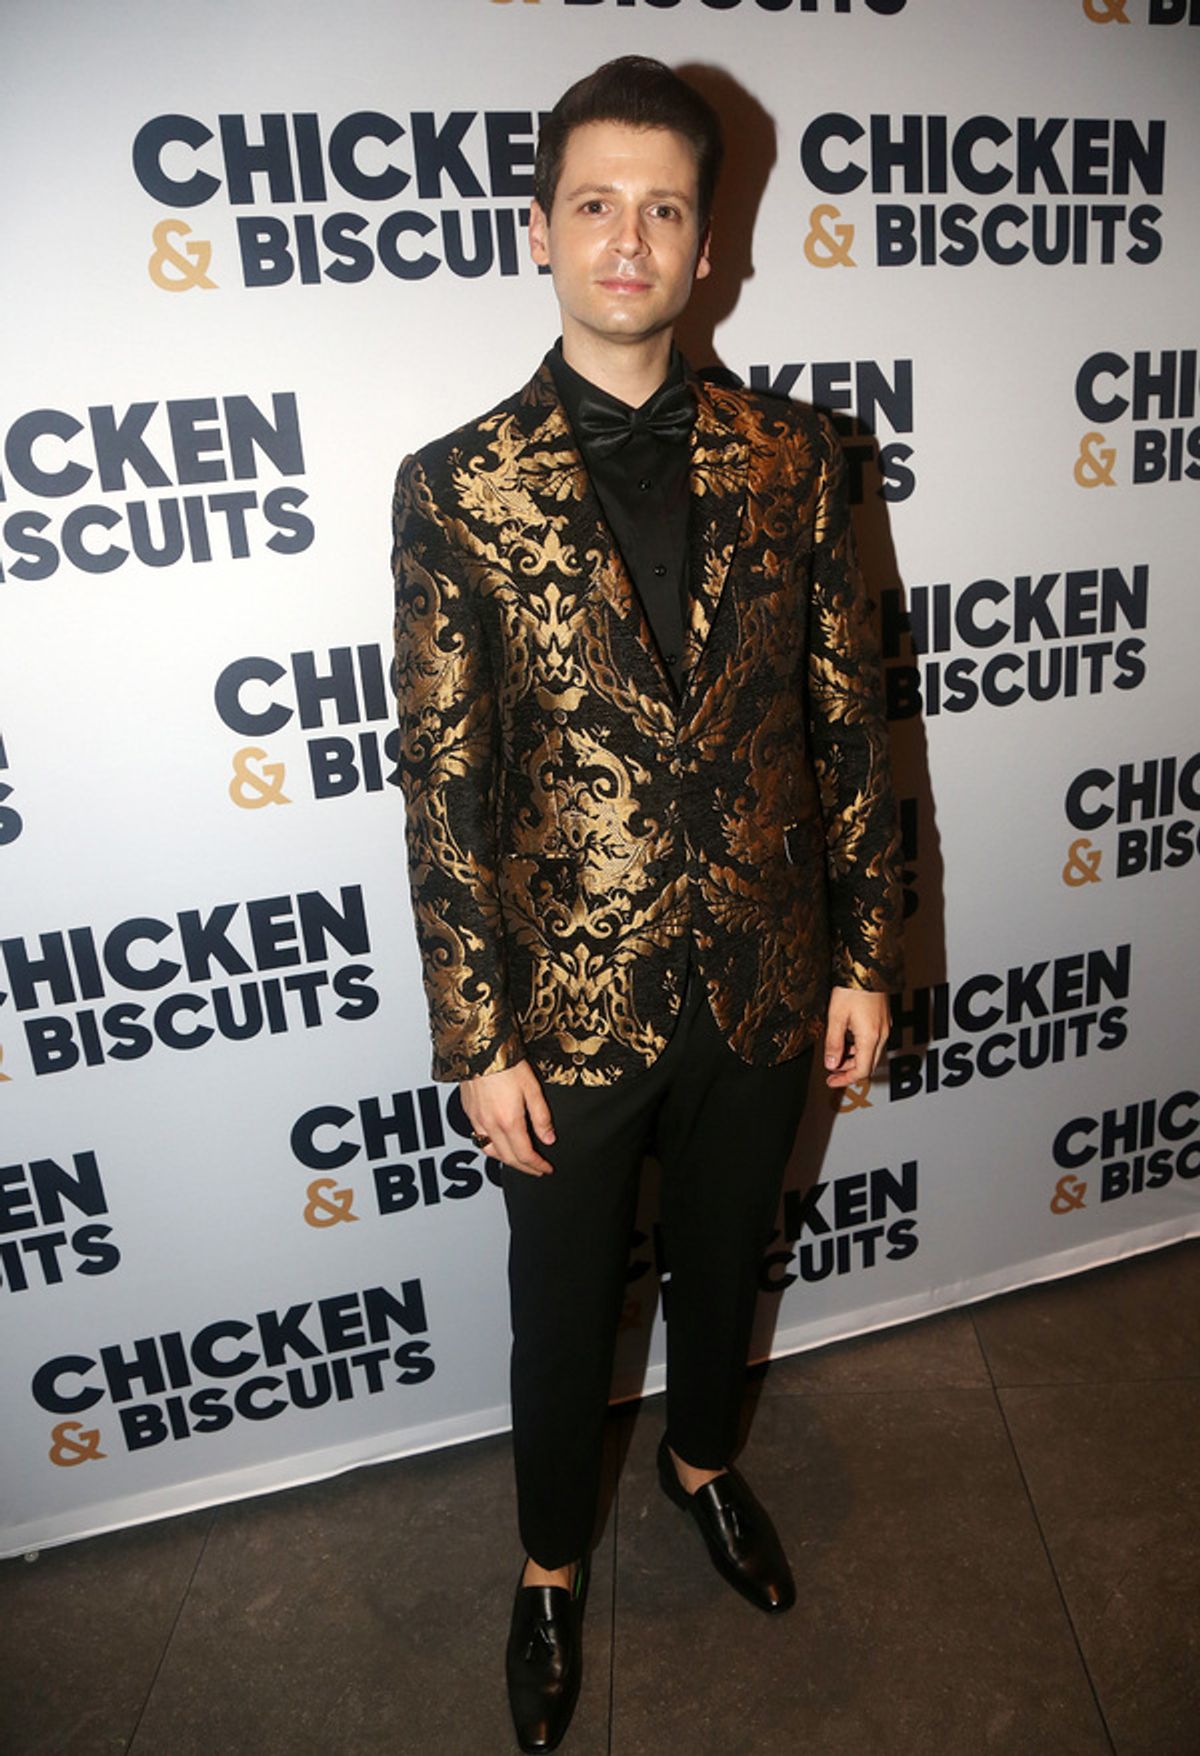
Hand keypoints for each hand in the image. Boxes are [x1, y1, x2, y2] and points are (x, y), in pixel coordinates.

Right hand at [460, 1061, 556, 1175]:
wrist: (480, 1049)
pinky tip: (497, 1141)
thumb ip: (541, 1117)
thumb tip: (548, 1139)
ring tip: (518, 1159)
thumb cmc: (506, 1064)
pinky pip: (478, 1138)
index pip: (524, 1155)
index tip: (546, 1169)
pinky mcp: (468, 1112)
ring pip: (490, 1151)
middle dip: (524, 1167)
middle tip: (536, 1169)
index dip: (537, 1165)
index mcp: (509, 1121)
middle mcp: (490, 1125)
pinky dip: (490, 1147)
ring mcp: (476, 1120)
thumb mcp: (532, 1089)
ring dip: (506, 1160)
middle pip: (508, 1158)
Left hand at [823, 987, 889, 1089]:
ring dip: (854, 1059)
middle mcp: (881, 1034)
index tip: (831, 1081)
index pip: (861, 1070)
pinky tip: (847, 1040)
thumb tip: (831, 1064)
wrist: (867, 967)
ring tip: (836, 1056)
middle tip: (832, 1073)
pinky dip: (860, 1047)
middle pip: (868, 1064)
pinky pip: (874, 1041)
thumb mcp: (836, 1017)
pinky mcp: (883, 1019)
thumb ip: (833, 1043)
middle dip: (849, 1071)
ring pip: (871, 1053)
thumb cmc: (852, 988)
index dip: (845, 1079)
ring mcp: (884, 1026)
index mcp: (870, 1037)